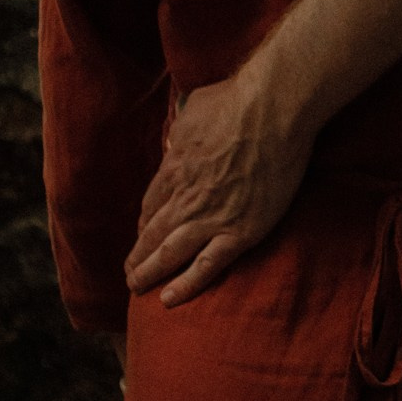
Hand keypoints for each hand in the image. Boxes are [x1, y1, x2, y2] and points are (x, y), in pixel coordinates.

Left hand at [124, 66, 314, 306]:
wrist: (272, 110)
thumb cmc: (236, 101)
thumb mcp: (194, 108)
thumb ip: (183, 128)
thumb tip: (179, 133)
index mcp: (174, 169)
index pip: (151, 204)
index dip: (144, 223)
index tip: (143, 234)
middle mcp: (185, 198)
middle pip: (151, 233)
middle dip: (138, 256)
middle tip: (130, 273)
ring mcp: (210, 217)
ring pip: (170, 254)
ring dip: (149, 274)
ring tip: (138, 289)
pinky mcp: (239, 231)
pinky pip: (207, 266)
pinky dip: (187, 285)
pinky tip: (170, 299)